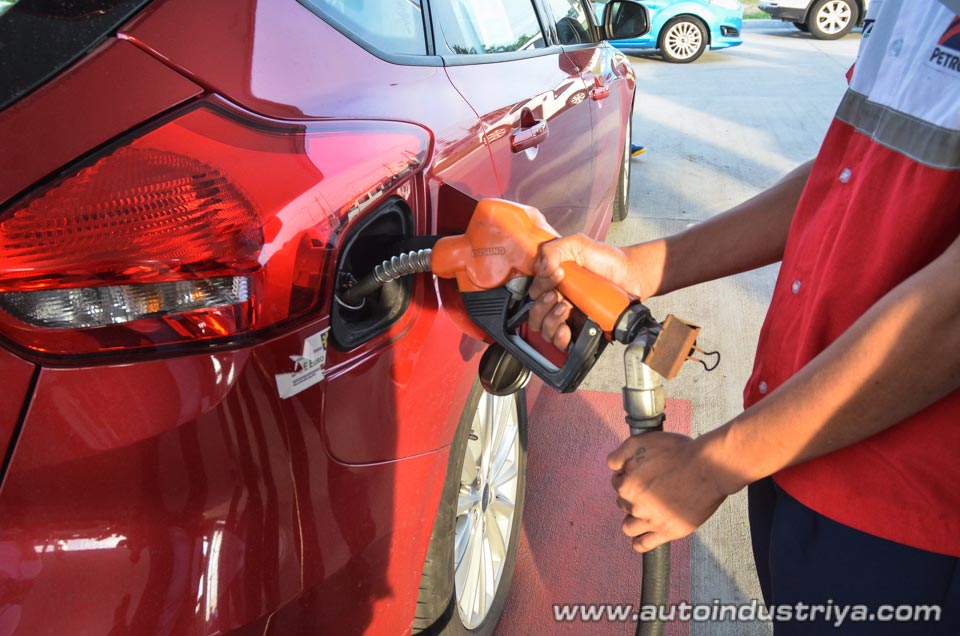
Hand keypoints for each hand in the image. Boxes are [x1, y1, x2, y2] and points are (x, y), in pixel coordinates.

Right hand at [528, 234, 632, 349]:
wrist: (632, 274)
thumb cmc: (607, 260)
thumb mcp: (577, 244)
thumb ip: (554, 249)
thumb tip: (541, 269)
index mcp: (553, 282)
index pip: (532, 292)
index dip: (539, 286)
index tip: (556, 275)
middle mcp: (557, 300)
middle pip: (533, 314)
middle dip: (541, 306)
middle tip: (556, 295)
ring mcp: (568, 316)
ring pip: (544, 330)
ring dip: (550, 320)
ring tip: (565, 308)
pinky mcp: (580, 329)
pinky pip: (561, 342)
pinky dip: (559, 337)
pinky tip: (566, 328)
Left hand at [608, 433, 726, 552]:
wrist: (708, 468)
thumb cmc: (677, 452)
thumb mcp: (640, 442)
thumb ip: (619, 455)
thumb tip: (613, 467)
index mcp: (627, 486)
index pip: (616, 483)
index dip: (628, 476)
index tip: (641, 474)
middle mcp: (636, 506)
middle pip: (623, 504)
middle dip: (632, 496)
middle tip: (650, 489)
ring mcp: (652, 521)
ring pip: (628, 527)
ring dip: (633, 519)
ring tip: (646, 511)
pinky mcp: (669, 532)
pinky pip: (642, 544)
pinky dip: (639, 541)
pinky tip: (644, 533)